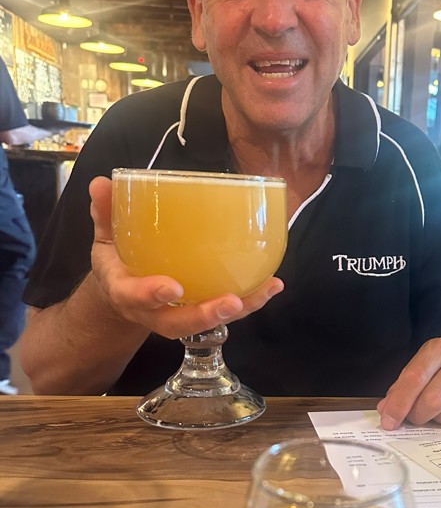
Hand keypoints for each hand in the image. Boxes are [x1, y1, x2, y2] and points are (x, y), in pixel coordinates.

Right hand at [89, 176, 283, 338]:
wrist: (123, 292)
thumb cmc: (118, 261)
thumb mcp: (104, 238)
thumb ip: (105, 213)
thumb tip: (101, 183)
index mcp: (125, 291)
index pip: (134, 297)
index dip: (152, 294)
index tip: (173, 287)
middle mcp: (153, 312)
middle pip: (178, 323)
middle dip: (205, 315)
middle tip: (231, 302)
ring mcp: (178, 315)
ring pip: (208, 321)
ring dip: (239, 310)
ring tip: (266, 290)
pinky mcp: (200, 310)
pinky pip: (225, 311)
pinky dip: (250, 300)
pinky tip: (273, 285)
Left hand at [377, 337, 440, 431]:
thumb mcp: (421, 368)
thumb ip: (402, 388)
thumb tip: (386, 411)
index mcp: (440, 348)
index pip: (415, 378)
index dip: (399, 403)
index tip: (388, 422)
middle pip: (434, 400)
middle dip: (418, 415)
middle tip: (416, 417)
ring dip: (439, 420)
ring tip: (440, 411)